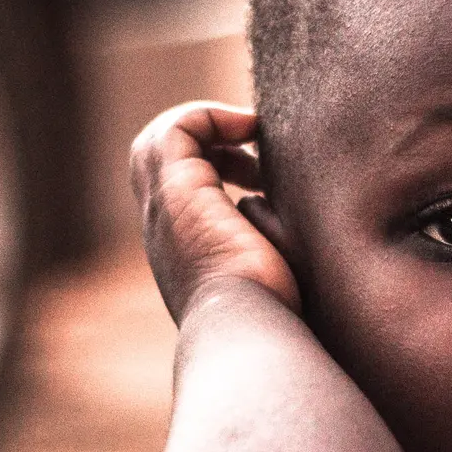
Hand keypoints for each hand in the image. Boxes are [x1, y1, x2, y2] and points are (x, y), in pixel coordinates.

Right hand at [130, 101, 299, 318]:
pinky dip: (213, 116)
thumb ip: (270, 257)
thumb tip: (295, 234)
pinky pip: (179, 128)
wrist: (251, 335)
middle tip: (251, 144)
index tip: (260, 175)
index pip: (178, 196)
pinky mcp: (179, 191)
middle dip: (201, 141)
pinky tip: (252, 129)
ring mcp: (165, 209)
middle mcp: (163, 231)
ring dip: (207, 125)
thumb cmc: (272, 324)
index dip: (214, 169)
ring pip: (160, 141)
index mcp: (182, 254)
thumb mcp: (268, 285)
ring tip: (252, 129)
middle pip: (156, 162)